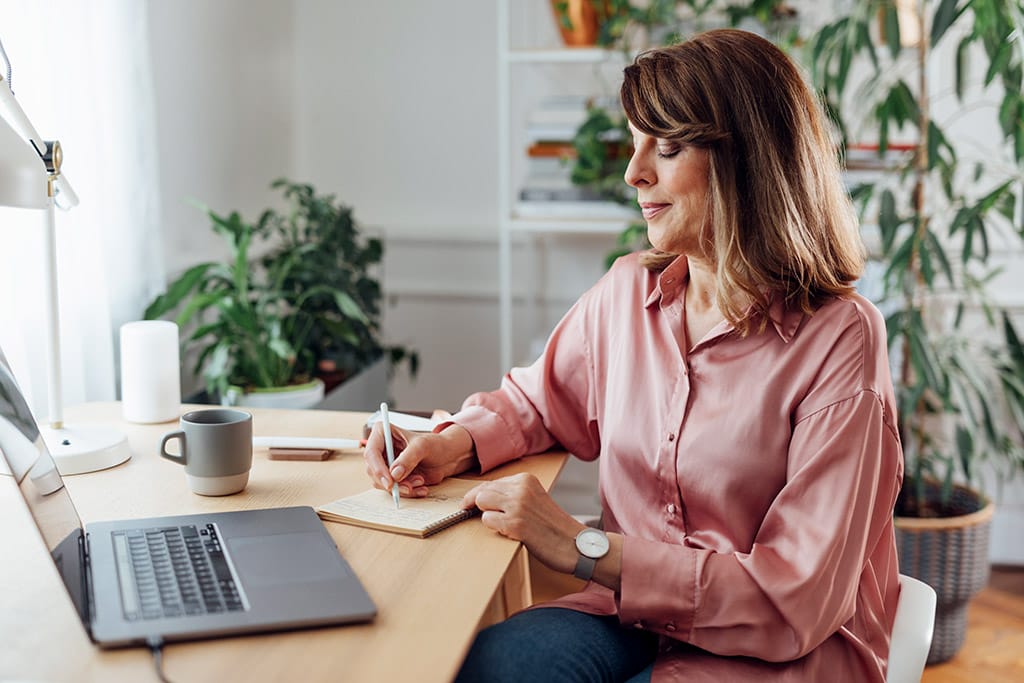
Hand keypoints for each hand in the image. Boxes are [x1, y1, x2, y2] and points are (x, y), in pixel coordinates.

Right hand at [363, 422, 476, 496]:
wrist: (448, 456)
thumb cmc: (436, 444)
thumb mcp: (423, 446)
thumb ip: (408, 458)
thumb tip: (394, 474)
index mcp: (383, 433)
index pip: (371, 452)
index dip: (378, 468)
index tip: (389, 482)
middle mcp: (382, 449)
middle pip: (373, 471)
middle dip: (391, 482)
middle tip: (408, 487)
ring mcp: (387, 464)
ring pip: (383, 483)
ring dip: (402, 487)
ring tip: (420, 481)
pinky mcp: (394, 477)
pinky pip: (394, 490)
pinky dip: (408, 491)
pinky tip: (421, 487)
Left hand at [462, 473, 584, 574]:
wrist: (576, 545)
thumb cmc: (555, 526)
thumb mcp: (535, 499)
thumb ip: (513, 495)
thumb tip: (483, 497)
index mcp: (526, 480)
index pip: (490, 483)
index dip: (478, 495)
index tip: (469, 503)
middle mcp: (521, 489)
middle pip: (482, 491)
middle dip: (475, 504)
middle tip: (470, 513)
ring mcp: (518, 506)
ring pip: (481, 503)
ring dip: (486, 516)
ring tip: (500, 525)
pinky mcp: (516, 524)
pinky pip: (487, 521)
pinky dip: (493, 528)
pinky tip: (508, 532)